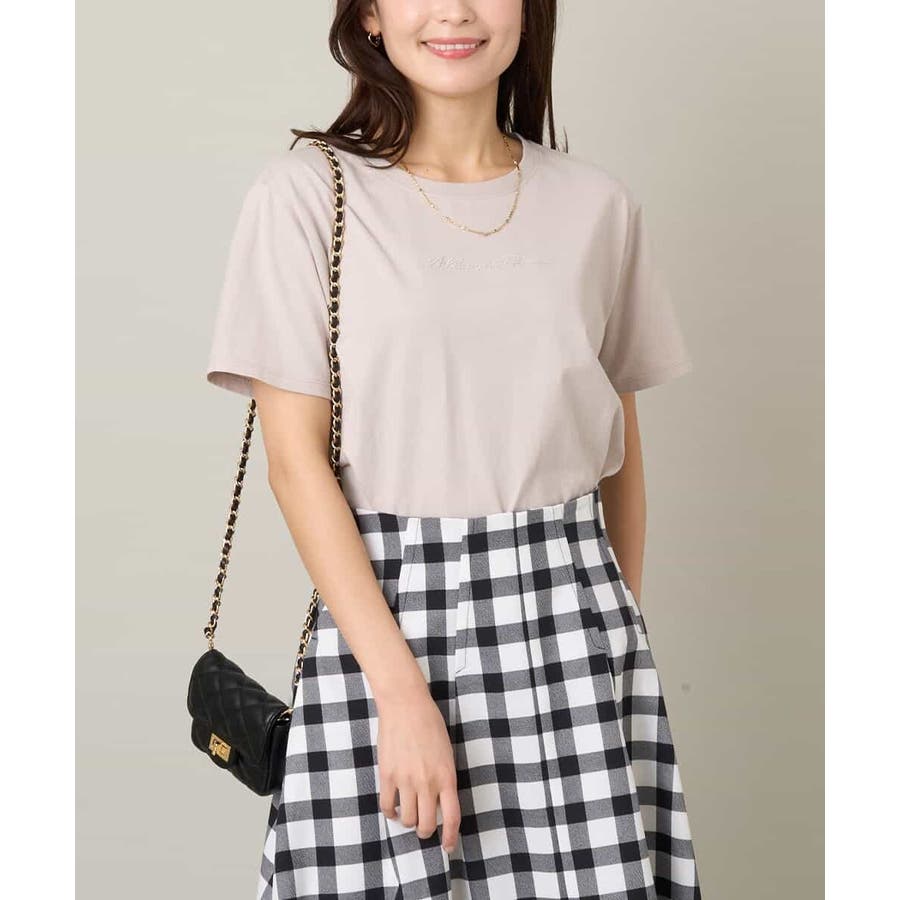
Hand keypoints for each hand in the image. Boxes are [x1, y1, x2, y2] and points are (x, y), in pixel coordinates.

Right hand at [376, 689, 460, 852]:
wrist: (405, 705)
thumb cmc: (430, 723)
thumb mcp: (446, 752)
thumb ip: (444, 777)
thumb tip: (440, 800)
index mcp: (446, 775)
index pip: (452, 817)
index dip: (451, 837)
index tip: (448, 846)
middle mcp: (427, 782)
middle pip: (427, 824)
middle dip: (426, 832)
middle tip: (424, 828)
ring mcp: (405, 780)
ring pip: (407, 819)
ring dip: (408, 821)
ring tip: (408, 813)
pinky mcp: (387, 775)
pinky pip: (387, 806)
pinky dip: (391, 812)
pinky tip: (394, 808)